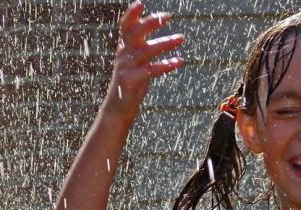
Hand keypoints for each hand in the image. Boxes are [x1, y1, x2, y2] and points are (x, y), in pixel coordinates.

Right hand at [102, 1, 184, 121]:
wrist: (118, 108)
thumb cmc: (131, 82)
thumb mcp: (135, 60)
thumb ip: (142, 44)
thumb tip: (153, 24)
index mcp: (124, 48)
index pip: (125, 27)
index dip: (131, 14)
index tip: (140, 3)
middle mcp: (123, 55)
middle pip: (135, 34)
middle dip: (150, 23)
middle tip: (167, 16)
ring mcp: (125, 68)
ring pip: (146, 51)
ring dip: (165, 43)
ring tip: (182, 37)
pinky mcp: (131, 81)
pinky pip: (150, 70)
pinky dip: (165, 65)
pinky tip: (179, 61)